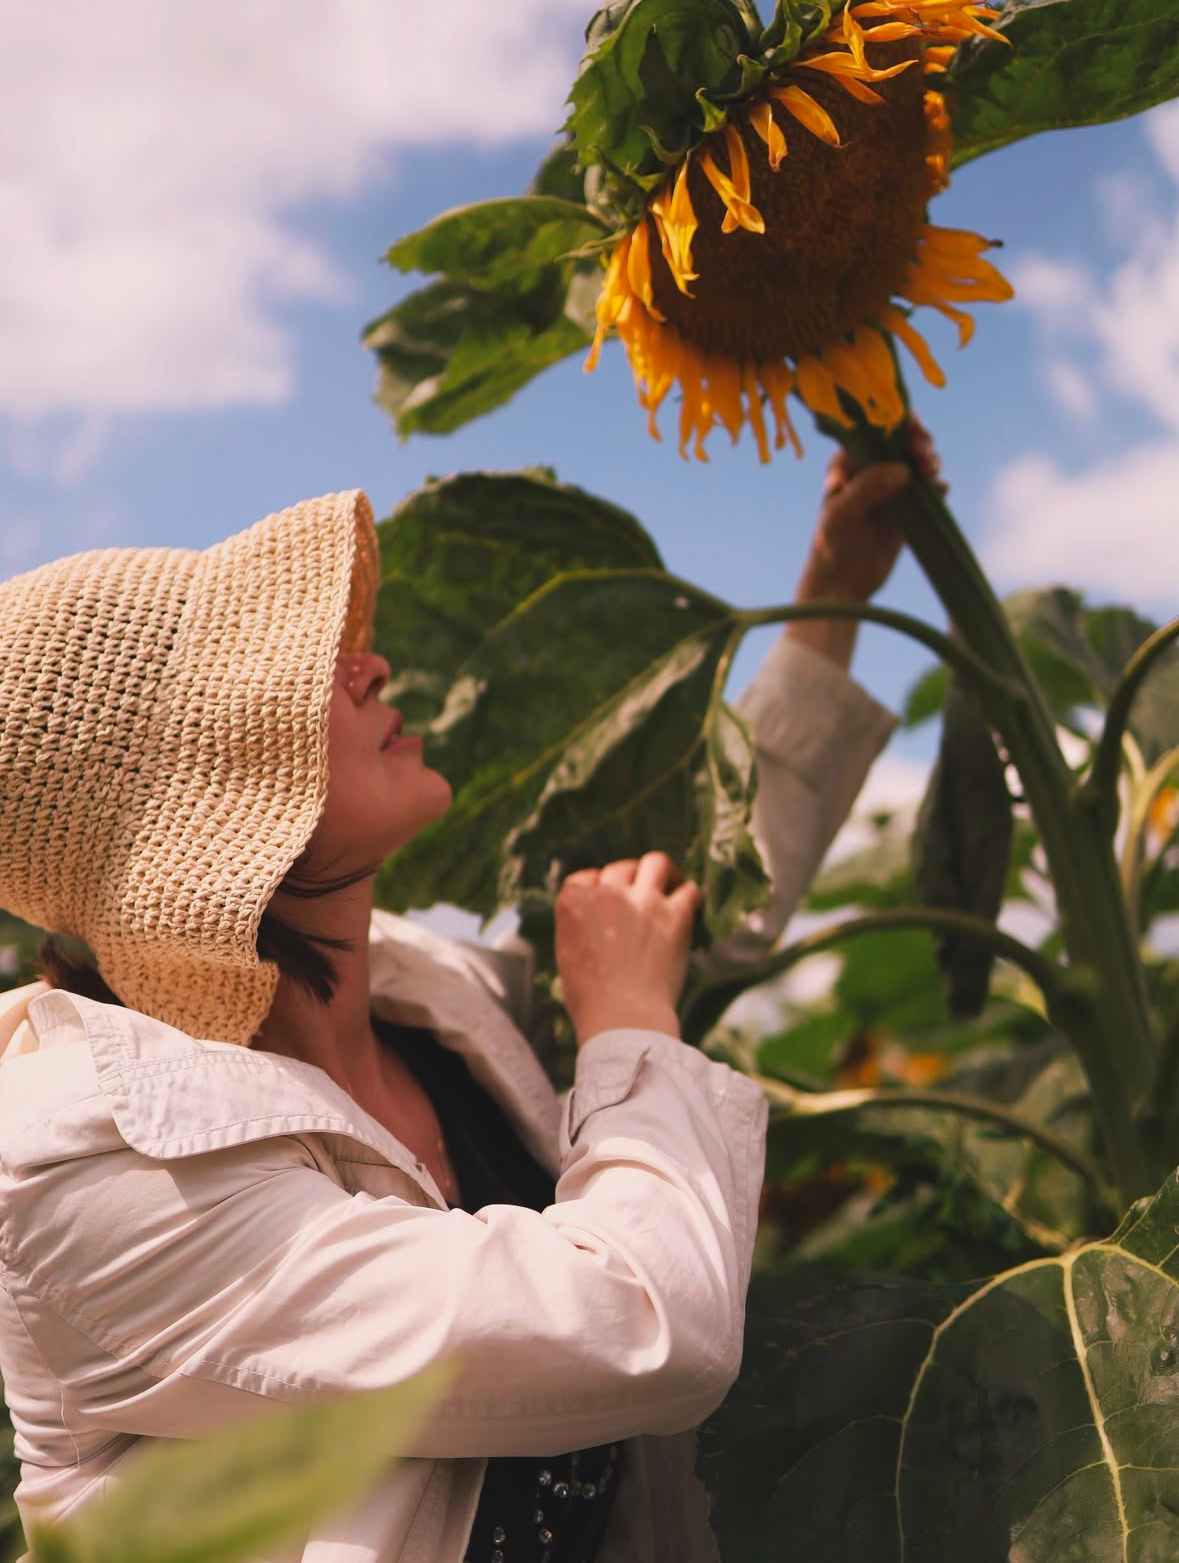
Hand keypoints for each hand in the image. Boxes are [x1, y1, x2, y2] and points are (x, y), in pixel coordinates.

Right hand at [555, 853, 701, 1046]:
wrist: (623, 1018)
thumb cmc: (590, 999)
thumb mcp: (567, 954)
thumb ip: (577, 926)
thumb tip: (591, 918)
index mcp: (574, 902)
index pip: (586, 877)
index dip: (597, 886)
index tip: (606, 899)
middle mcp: (607, 893)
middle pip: (620, 868)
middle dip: (628, 880)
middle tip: (638, 897)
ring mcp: (643, 901)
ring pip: (656, 863)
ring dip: (662, 873)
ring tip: (668, 885)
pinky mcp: (675, 916)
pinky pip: (690, 890)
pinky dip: (690, 896)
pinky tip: (690, 908)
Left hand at [787, 416, 944, 669]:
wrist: (842, 584)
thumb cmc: (832, 546)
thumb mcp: (842, 515)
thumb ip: (867, 489)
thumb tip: (903, 470)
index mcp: (849, 462)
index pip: (875, 430)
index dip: (896, 424)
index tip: (912, 433)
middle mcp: (872, 470)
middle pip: (902, 442)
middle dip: (919, 441)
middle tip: (923, 456)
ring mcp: (891, 489)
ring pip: (918, 462)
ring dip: (930, 460)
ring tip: (930, 471)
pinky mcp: (908, 509)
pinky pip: (929, 490)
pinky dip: (937, 486)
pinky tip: (939, 491)